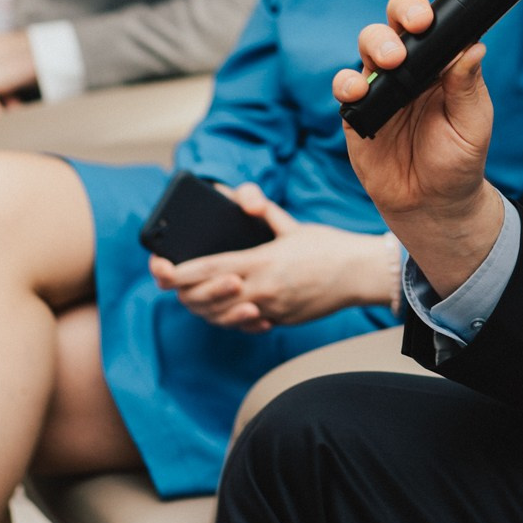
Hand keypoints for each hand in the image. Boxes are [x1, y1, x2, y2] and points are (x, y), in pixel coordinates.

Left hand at [147, 184, 400, 331]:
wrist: (359, 274)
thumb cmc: (328, 247)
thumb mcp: (292, 225)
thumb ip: (264, 211)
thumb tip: (243, 199)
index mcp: (263, 261)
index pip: (211, 269)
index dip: (182, 272)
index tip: (163, 270)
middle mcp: (264, 288)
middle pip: (209, 298)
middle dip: (185, 293)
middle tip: (173, 284)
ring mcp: (272, 308)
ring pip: (223, 315)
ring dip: (204, 307)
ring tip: (193, 297)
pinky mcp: (281, 320)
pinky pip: (246, 323)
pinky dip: (231, 317)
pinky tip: (226, 309)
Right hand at [332, 0, 506, 295]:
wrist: (432, 205)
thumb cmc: (459, 159)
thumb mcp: (473, 123)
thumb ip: (468, 85)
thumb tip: (473, 45)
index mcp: (448, 57)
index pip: (451, 11)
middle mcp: (414, 62)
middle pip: (402, 17)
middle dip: (407, 9)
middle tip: (419, 23)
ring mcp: (383, 82)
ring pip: (371, 42)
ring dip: (378, 43)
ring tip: (391, 60)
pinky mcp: (357, 108)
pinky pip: (346, 85)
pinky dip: (349, 84)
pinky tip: (359, 91)